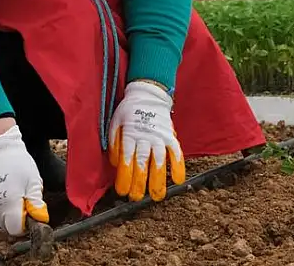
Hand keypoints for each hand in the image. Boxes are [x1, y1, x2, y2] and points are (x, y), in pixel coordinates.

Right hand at [0, 123, 48, 236]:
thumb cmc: (16, 160)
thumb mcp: (33, 180)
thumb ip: (36, 202)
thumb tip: (40, 218)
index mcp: (10, 204)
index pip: (15, 229)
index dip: (24, 223)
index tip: (27, 211)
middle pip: (5, 225)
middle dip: (15, 216)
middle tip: (21, 198)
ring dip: (5, 209)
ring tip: (10, 189)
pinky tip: (1, 186)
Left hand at [109, 80, 184, 201]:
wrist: (148, 95)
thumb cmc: (129, 111)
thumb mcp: (115, 122)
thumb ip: (114, 142)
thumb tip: (115, 163)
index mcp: (129, 134)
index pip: (126, 158)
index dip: (125, 175)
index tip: (122, 190)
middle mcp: (145, 137)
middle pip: (142, 162)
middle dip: (139, 182)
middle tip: (136, 198)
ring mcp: (160, 137)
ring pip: (159, 161)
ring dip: (158, 179)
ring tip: (157, 196)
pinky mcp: (171, 136)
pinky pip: (176, 152)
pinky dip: (178, 166)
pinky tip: (178, 181)